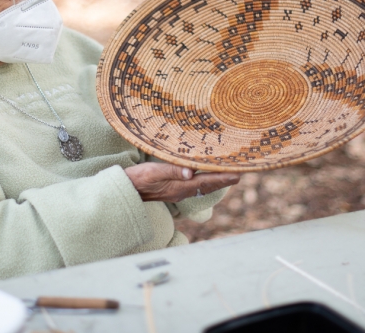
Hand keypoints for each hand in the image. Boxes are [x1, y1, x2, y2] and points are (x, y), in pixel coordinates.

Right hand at [124, 162, 239, 202]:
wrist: (124, 190)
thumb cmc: (136, 179)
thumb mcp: (152, 172)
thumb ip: (171, 171)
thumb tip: (190, 172)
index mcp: (179, 187)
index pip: (205, 181)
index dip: (222, 178)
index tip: (237, 174)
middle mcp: (181, 191)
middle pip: (207, 186)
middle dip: (223, 180)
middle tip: (240, 174)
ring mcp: (177, 191)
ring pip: (202, 187)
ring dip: (216, 181)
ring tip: (229, 175)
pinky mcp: (172, 189)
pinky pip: (194, 186)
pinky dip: (204, 180)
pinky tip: (206, 177)